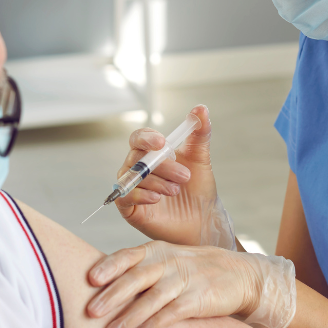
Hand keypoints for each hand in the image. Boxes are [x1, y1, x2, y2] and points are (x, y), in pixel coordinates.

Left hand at [87, 240, 295, 327]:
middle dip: (112, 295)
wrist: (237, 275)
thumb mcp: (165, 261)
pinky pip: (174, 312)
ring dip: (130, 316)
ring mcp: (185, 280)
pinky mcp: (199, 299)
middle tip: (89, 313)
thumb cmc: (190, 271)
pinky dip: (156, 324)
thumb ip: (136, 270)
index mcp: (156, 251)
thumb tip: (95, 289)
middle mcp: (168, 263)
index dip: (108, 266)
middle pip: (136, 277)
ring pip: (153, 298)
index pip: (128, 256)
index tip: (88, 279)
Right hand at [116, 105, 232, 246]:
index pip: (139, 138)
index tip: (162, 143)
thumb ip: (200, 133)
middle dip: (162, 166)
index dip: (147, 138)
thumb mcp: (201, 158)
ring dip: (157, 182)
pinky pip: (124, 196)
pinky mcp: (130, 208)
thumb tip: (201, 108)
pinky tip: (157, 198)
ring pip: (133, 177)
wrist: (202, 219)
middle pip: (138, 158)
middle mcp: (138, 168)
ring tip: (176, 190)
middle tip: (184, 176)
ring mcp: (132, 187)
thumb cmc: (198, 189)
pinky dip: (141, 195)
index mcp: (152, 153)